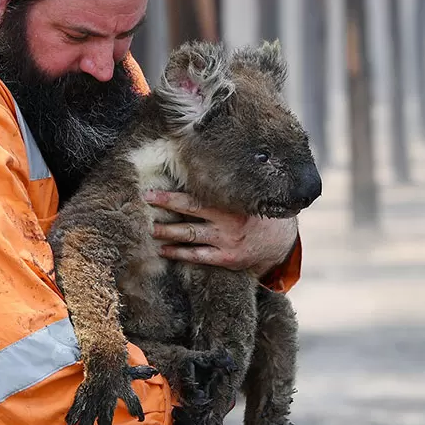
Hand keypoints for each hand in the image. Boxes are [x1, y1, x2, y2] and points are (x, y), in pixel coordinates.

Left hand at [144, 190, 298, 277]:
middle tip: (144, 201)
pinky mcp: (226, 258)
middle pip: (190, 212)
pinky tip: (164, 249)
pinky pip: (198, 256)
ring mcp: (226, 241)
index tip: (151, 191)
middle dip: (165, 206)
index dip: (172, 194)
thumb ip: (226, 188)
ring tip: (149, 228)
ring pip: (190, 235)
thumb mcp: (246, 196)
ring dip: (167, 232)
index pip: (197, 196)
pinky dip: (179, 253)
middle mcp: (228, 220)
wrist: (280, 242)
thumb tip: (198, 166)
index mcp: (232, 202)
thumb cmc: (256, 213)